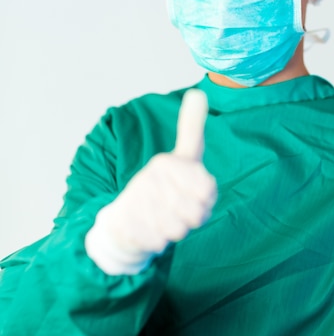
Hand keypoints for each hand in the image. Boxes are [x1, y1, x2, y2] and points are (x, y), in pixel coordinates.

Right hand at [85, 89, 216, 274]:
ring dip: (175, 230)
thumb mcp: (183, 156)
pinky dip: (158, 242)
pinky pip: (160, 243)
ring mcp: (136, 202)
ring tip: (163, 219)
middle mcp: (149, 178)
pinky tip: (149, 230)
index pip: (208, 191)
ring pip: (179, 230)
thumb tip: (197, 92)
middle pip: (196, 213)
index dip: (206, 202)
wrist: (125, 218)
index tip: (193, 194)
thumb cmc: (163, 187)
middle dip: (191, 219)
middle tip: (177, 210)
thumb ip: (191, 128)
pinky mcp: (125, 225)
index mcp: (166, 162)